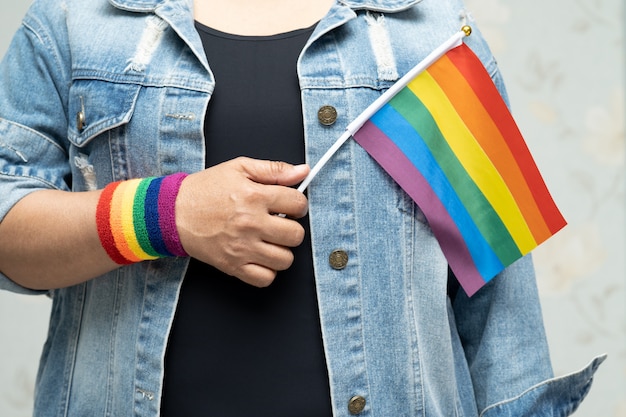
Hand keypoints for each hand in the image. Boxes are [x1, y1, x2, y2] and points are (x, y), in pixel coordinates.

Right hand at [175, 157, 309, 286]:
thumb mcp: (239, 168)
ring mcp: (242, 248)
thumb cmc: (205, 190)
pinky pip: (265, 278)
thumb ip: (274, 169)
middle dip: (292, 228)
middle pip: (296, 235)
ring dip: (282, 251)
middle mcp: (251, 224)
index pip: (298, 204)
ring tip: (270, 241)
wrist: (172, 212)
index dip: (298, 204)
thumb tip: (302, 171)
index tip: (290, 206)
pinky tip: (260, 257)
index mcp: (255, 196)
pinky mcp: (233, 266)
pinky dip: (267, 271)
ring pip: (285, 260)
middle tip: (280, 224)